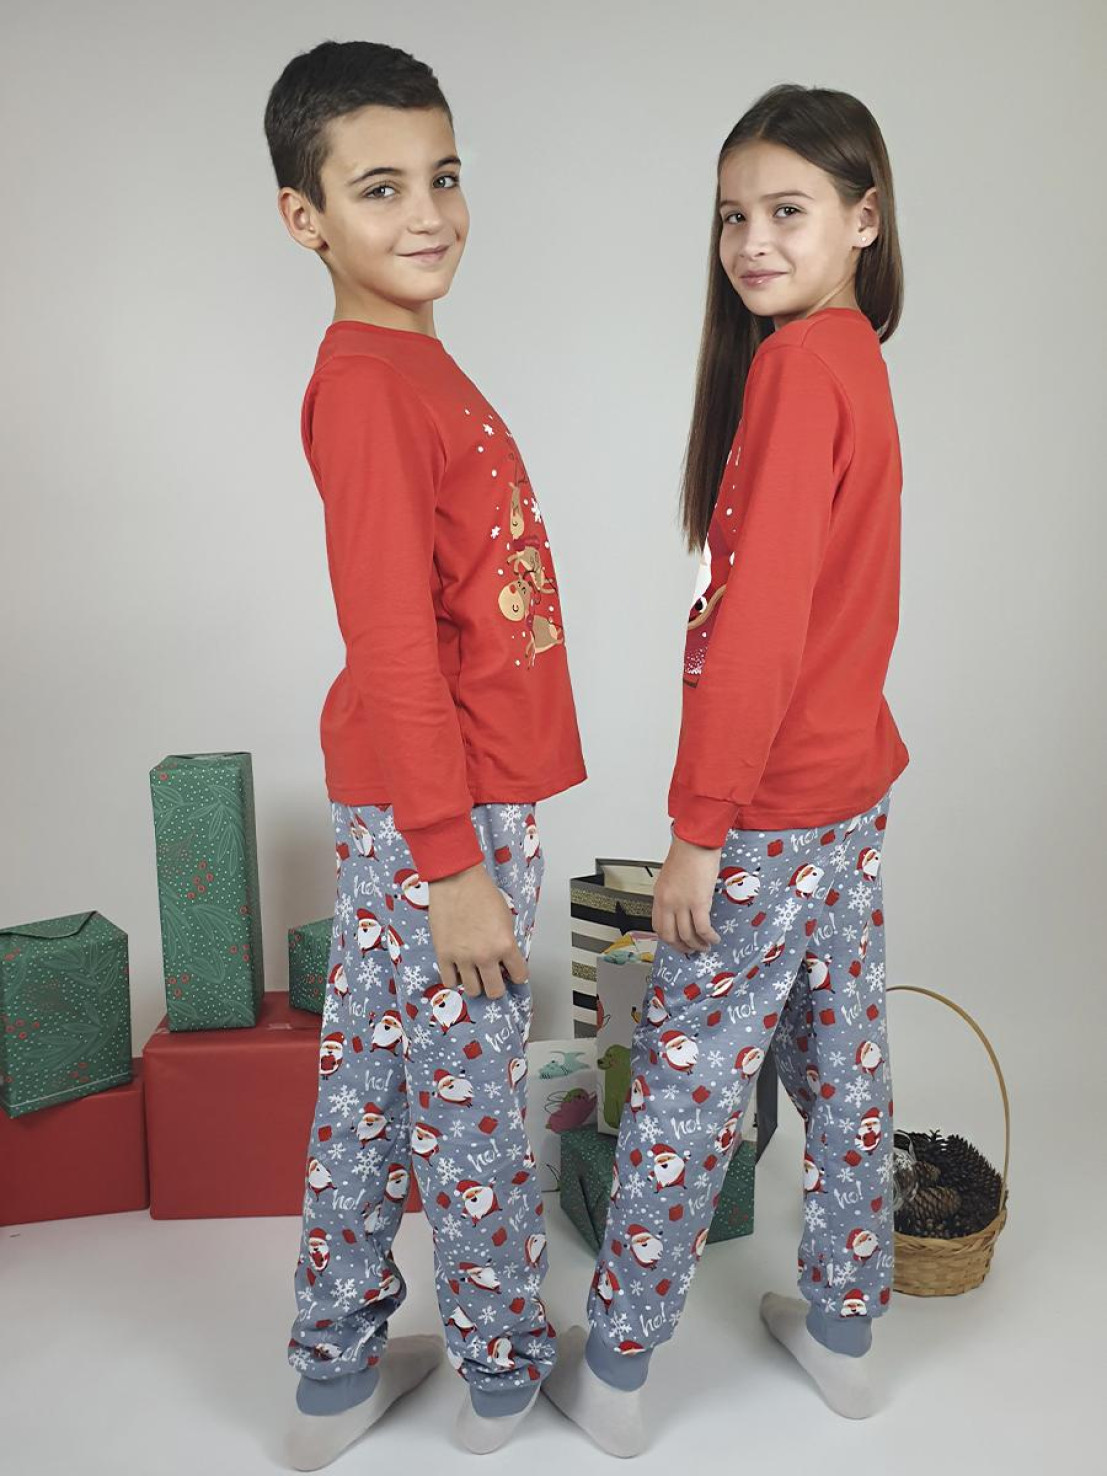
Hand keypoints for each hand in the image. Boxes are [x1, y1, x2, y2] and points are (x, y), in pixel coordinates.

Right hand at [428, 862, 527, 998]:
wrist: (456, 880)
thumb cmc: (482, 893)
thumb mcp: (506, 918)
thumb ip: (507, 942)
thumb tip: (505, 960)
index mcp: (505, 945)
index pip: (519, 976)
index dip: (517, 974)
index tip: (513, 972)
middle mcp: (485, 955)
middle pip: (495, 991)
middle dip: (497, 986)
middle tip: (494, 977)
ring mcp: (463, 957)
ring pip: (473, 991)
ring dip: (477, 984)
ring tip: (475, 972)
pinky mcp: (443, 955)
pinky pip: (450, 982)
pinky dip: (456, 979)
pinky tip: (459, 969)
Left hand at [652, 836, 722, 954]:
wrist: (696, 841)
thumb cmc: (687, 853)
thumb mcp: (671, 877)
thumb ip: (673, 894)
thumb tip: (680, 908)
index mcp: (659, 895)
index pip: (658, 926)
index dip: (668, 939)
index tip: (677, 942)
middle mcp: (668, 902)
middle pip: (670, 935)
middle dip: (681, 947)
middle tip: (691, 950)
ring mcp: (682, 903)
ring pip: (686, 935)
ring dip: (697, 945)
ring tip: (705, 946)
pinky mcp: (698, 902)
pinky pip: (702, 928)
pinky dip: (708, 937)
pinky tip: (714, 938)